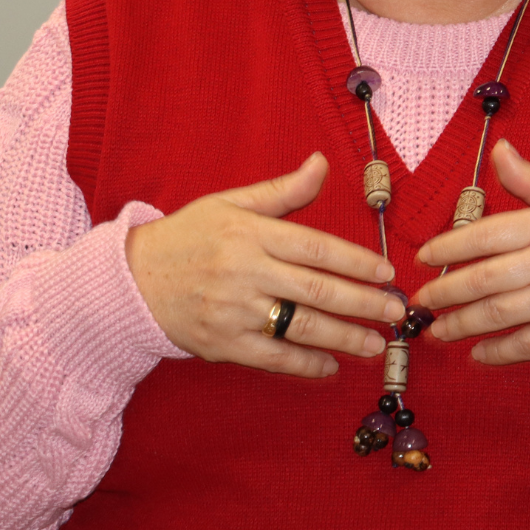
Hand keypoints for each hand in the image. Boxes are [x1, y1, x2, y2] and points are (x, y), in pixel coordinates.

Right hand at [125, 153, 403, 377]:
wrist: (132, 280)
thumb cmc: (188, 236)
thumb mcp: (231, 204)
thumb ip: (282, 191)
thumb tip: (321, 163)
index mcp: (251, 234)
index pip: (316, 247)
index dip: (357, 261)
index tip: (387, 272)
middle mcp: (245, 272)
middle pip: (316, 289)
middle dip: (363, 303)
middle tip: (397, 312)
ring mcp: (233, 311)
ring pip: (300, 327)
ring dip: (344, 338)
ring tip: (376, 344)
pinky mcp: (222, 344)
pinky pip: (272, 358)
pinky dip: (305, 365)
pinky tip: (332, 366)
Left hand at [411, 140, 529, 364]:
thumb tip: (500, 151)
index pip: (485, 235)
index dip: (448, 247)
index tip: (423, 258)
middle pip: (483, 279)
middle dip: (444, 291)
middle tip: (419, 301)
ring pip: (498, 316)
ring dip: (461, 325)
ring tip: (437, 330)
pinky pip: (527, 346)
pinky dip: (498, 353)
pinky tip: (478, 354)